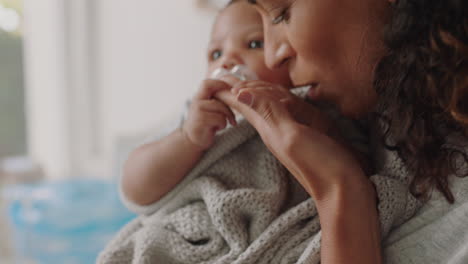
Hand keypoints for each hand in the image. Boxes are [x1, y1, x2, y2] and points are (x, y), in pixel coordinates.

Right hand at [182, 79, 235, 149]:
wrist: (193, 139)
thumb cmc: (206, 122)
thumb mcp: (210, 107)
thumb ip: (218, 98)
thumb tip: (236, 90)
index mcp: (199, 96)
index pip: (208, 83)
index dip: (221, 84)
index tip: (231, 92)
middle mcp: (196, 101)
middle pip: (218, 94)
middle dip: (229, 103)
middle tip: (234, 111)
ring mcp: (197, 111)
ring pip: (222, 108)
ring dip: (226, 116)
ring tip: (221, 123)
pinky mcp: (201, 121)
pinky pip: (220, 119)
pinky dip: (222, 124)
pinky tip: (216, 128)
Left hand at [215, 81, 365, 198]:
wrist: (341, 189)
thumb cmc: (319, 163)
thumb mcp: (291, 136)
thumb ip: (269, 113)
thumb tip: (240, 93)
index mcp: (268, 127)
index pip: (242, 104)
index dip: (228, 91)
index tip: (214, 81)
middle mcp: (275, 129)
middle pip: (252, 105)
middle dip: (238, 90)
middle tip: (225, 79)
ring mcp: (289, 134)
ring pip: (267, 109)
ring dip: (255, 96)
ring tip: (242, 89)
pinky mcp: (304, 137)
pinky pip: (284, 115)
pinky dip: (276, 103)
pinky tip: (278, 105)